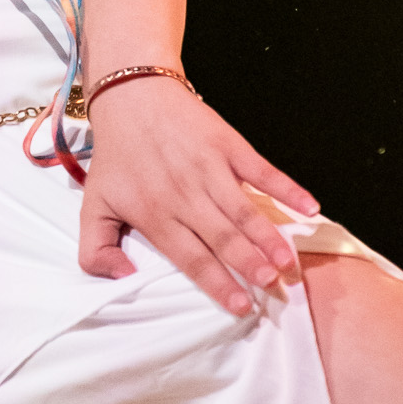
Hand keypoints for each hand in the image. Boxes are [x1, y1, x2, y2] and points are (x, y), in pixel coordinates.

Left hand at [78, 76, 319, 317]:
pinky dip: (287, 188)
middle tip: (273, 286)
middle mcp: (184, 194)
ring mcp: (209, 168)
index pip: (191, 257)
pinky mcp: (228, 145)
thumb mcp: (92, 206)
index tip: (241, 307)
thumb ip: (96, 250)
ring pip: (244, 209)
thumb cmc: (116, 157)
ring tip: (288, 261)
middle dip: (249, 264)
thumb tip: (124, 279)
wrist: (130, 96)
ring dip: (269, 236)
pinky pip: (262, 170)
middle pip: (223, 236)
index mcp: (154, 214)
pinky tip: (309, 207)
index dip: (217, 283)